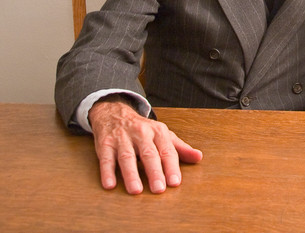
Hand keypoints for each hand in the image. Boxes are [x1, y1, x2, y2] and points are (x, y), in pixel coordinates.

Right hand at [88, 95, 202, 193]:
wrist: (115, 114)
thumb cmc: (143, 130)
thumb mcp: (163, 135)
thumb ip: (180, 148)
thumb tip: (199, 157)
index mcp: (158, 132)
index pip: (167, 151)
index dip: (172, 167)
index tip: (175, 183)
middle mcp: (141, 133)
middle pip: (149, 154)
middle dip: (154, 171)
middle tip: (159, 189)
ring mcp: (122, 138)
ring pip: (127, 157)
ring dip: (131, 174)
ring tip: (136, 190)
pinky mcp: (105, 144)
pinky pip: (106, 158)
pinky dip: (107, 171)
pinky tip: (110, 185)